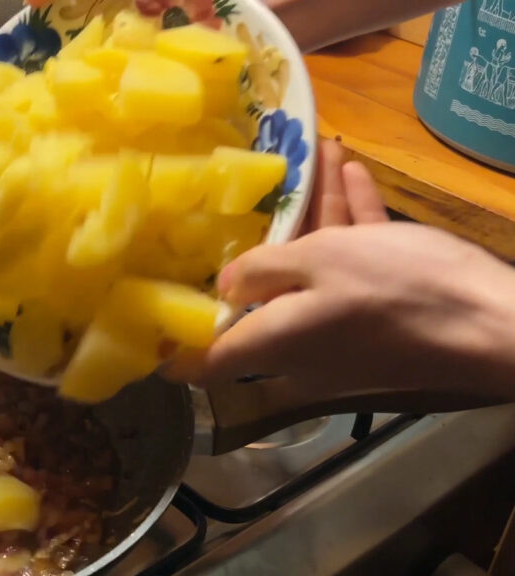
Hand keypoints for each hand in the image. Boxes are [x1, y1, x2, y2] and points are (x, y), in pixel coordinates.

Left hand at [166, 142, 514, 401]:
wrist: (495, 322)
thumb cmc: (396, 289)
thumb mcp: (319, 262)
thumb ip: (262, 270)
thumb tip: (225, 290)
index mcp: (274, 342)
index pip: (208, 361)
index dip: (176, 349)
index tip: (150, 329)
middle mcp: (301, 344)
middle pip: (264, 297)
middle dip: (258, 245)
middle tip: (240, 201)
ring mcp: (344, 329)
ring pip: (315, 267)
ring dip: (315, 214)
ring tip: (312, 158)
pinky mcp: (384, 312)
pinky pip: (356, 263)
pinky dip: (352, 222)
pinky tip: (350, 170)